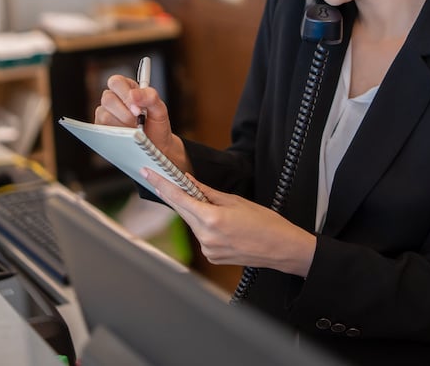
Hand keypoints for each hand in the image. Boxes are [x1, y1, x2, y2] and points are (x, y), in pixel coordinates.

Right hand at [94, 73, 190, 173]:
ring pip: (104, 116)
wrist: (157, 146)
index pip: (116, 82)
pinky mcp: (102, 129)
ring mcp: (106, 114)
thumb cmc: (156, 125)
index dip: (125, 94)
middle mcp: (114, 99)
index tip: (138, 109)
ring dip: (122, 125)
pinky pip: (102, 130)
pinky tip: (127, 137)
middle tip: (138, 122)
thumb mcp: (160, 109)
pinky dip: (117, 134)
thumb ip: (150, 97)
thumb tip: (133, 94)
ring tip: (135, 130)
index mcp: (127, 88)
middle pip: (107, 98)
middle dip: (125, 113)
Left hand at [142, 169, 315, 277]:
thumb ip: (208, 192)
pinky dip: (205, 226)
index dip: (161, 184)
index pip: (178, 198)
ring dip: (195, 212)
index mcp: (212, 219)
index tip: (148, 173)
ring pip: (192, 224)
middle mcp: (206, 237)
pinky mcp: (212, 257)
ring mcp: (208, 250)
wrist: (282, 248)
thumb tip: (188, 181)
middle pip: (182, 211)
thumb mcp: (236, 201)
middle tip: (165, 181)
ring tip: (216, 208)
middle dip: (176, 196)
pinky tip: (222, 224)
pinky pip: (202, 236)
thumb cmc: (265, 222)